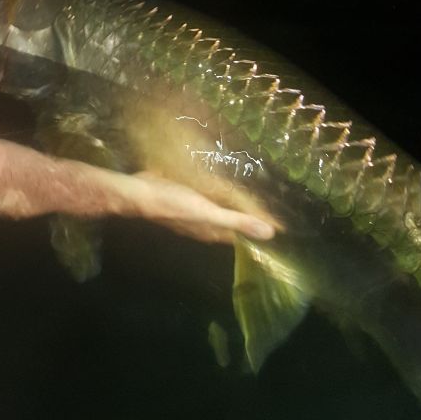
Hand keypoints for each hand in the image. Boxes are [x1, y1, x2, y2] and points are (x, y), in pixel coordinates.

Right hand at [93, 168, 277, 244]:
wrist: (140, 194)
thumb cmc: (174, 205)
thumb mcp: (209, 212)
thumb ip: (238, 221)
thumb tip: (271, 234)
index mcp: (213, 231)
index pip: (243, 234)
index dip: (259, 229)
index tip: (280, 224)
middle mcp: (205, 225)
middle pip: (232, 225)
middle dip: (248, 219)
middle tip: (269, 207)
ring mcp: (193, 213)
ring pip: (219, 212)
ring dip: (233, 207)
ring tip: (250, 195)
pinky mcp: (184, 199)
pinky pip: (207, 199)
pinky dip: (217, 195)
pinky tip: (219, 185)